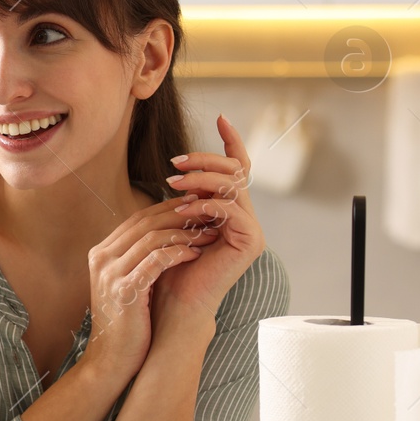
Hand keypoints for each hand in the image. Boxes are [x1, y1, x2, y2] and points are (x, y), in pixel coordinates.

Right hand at [82, 195, 220, 385]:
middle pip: (145, 222)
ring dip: (185, 233)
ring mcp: (110, 274)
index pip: (138, 218)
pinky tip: (197, 254)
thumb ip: (138, 258)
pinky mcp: (125, 290)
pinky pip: (156, 261)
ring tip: (209, 233)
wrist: (111, 359)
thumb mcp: (128, 283)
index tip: (196, 206)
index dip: (169, 208)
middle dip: (180, 214)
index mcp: (102, 253)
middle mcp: (102, 258)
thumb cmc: (126, 322)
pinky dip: (179, 253)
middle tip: (209, 212)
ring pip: (152, 238)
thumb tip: (168, 235)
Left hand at [153, 113, 265, 320]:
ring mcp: (251, 230)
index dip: (232, 141)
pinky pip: (231, 210)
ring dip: (202, 179)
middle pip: (237, 170)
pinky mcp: (250, 243)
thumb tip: (180, 170)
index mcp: (231, 210)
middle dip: (205, 160)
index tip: (221, 116)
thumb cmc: (168, 266)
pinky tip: (184, 209)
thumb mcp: (175, 223)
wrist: (173, 304)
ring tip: (173, 184)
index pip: (238, 168)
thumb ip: (186, 198)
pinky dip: (206, 205)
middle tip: (174, 164)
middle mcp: (246, 217)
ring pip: (234, 186)